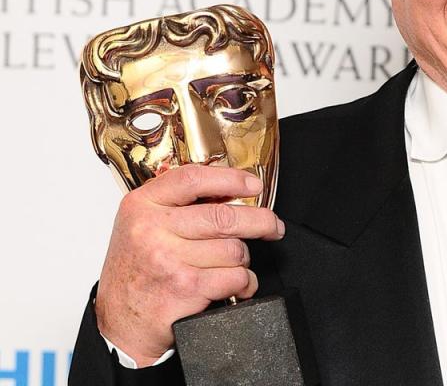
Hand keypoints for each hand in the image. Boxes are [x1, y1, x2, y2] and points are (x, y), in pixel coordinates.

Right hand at [94, 165, 284, 366]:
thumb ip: (175, 204)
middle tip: (273, 226)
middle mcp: (151, 229)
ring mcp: (168, 259)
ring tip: (230, 267)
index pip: (193, 178)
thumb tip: (228, 190)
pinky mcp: (185, 287)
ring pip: (234, 249)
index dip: (231, 178)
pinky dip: (245, 283)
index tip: (253, 185)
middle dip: (261, 221)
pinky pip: (235, 277)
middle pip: (224, 216)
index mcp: (141, 205)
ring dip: (242, 260)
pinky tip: (236, 286)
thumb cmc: (135, 273)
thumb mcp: (140, 226)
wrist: (119, 324)